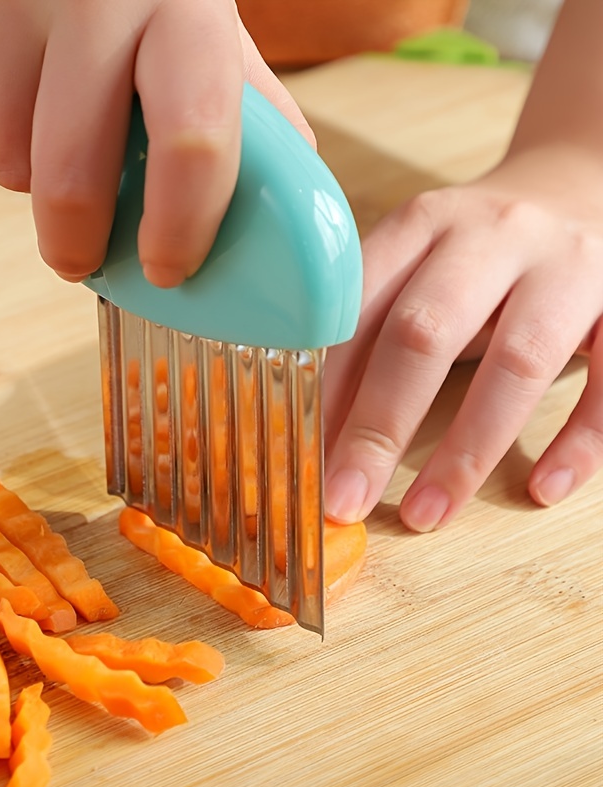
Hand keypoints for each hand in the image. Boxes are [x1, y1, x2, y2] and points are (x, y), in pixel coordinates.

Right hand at [0, 0, 312, 287]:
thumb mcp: (199, 16)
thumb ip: (241, 100)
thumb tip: (281, 195)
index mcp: (185, 4)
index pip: (193, 140)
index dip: (181, 226)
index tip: (168, 271)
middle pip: (73, 177)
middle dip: (77, 244)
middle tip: (81, 260)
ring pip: (6, 158)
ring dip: (30, 174)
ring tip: (50, 130)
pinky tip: (11, 83)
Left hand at [322, 145, 602, 531]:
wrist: (581, 182)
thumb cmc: (477, 247)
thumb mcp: (418, 260)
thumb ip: (371, 324)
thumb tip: (316, 422)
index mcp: (422, 224)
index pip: (358, 308)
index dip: (325, 386)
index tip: (301, 452)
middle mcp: (492, 236)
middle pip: (424, 333)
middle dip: (379, 426)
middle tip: (345, 499)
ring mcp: (567, 265)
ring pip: (516, 362)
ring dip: (466, 450)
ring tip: (424, 514)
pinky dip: (580, 441)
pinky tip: (541, 491)